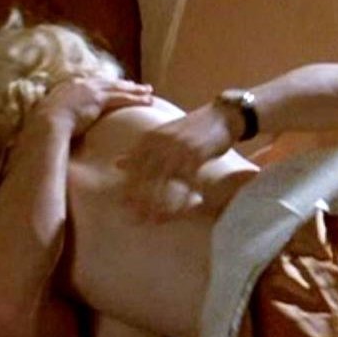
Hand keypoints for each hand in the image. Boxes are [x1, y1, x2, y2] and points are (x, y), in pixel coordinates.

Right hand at [30, 77, 152, 135]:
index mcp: (71, 85)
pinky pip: (123, 98)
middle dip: (125, 84)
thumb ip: (60, 114)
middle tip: (138, 86)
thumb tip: (59, 123)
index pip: (94, 82)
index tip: (117, 86)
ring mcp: (91, 90)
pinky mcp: (100, 99)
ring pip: (120, 88)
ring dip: (136, 90)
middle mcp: (83, 83)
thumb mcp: (52, 114)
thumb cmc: (45, 123)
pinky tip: (148, 101)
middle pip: (110, 82)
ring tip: (149, 92)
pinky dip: (136, 99)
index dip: (107, 85)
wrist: (47, 122)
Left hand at [116, 103, 235, 219]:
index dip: (127, 187)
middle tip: (135, 220)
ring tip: (155, 221)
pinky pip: (187, 182)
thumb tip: (116, 163)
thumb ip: (141, 151)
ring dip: (159, 204)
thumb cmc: (191, 129)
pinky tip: (184, 211)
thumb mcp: (162, 136)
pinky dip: (185, 198)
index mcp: (150, 138)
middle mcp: (161, 142)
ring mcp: (178, 148)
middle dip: (139, 200)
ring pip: (163, 181)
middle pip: (145, 176)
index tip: (122, 206)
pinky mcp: (196, 154)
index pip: (133, 167)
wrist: (220, 115)